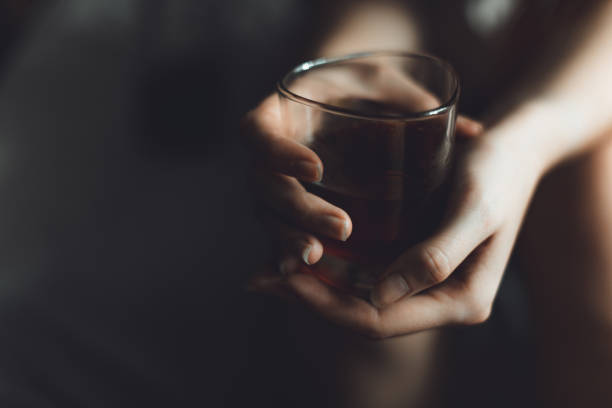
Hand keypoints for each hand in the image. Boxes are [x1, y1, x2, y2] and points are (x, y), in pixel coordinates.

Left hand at [245, 91, 489, 334]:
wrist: (514, 146)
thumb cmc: (499, 170)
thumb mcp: (475, 209)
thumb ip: (436, 258)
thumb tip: (379, 297)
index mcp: (461, 300)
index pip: (381, 319)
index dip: (328, 304)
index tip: (286, 278)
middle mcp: (440, 300)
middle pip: (363, 313)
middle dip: (311, 297)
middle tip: (260, 277)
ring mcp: (425, 281)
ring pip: (359, 296)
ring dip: (315, 284)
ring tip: (268, 267)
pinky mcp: (413, 258)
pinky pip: (365, 273)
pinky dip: (330, 265)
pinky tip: (300, 249)